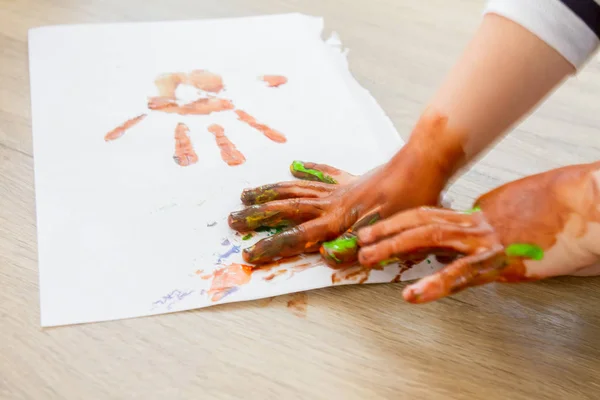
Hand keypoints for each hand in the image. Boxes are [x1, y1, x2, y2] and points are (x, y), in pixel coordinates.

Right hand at [228, 112, 457, 265]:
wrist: (424, 163)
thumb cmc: (411, 200)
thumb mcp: (388, 230)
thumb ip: (355, 242)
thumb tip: (322, 254)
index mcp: (338, 220)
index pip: (297, 237)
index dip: (271, 246)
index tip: (247, 253)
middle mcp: (332, 203)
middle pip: (287, 209)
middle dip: (258, 216)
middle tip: (233, 218)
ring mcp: (339, 189)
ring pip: (296, 189)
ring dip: (271, 193)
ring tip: (249, 192)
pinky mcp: (351, 179)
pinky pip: (324, 174)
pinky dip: (309, 171)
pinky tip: (296, 165)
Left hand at [358, 162, 599, 302]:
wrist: (590, 203)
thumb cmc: (562, 207)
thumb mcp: (521, 215)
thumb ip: (496, 225)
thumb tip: (482, 238)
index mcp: (480, 212)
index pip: (433, 216)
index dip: (403, 223)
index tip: (381, 230)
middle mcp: (477, 221)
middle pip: (420, 220)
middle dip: (386, 228)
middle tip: (360, 236)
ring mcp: (486, 240)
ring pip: (429, 239)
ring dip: (395, 247)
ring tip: (369, 256)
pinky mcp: (502, 261)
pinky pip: (461, 275)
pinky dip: (434, 285)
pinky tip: (413, 295)